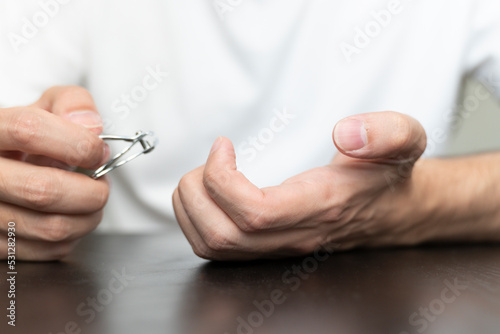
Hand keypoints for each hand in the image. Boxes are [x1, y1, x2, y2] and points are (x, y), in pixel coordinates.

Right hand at [0, 86, 109, 260]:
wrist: (1, 164)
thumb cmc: (26, 138)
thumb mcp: (44, 107)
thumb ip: (71, 103)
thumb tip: (91, 126)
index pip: (29, 130)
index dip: (76, 143)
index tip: (98, 152)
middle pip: (42, 190)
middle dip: (91, 190)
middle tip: (101, 183)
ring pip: (51, 228)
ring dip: (89, 217)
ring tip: (91, 200)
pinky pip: (50, 250)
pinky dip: (74, 236)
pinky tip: (71, 217)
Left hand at [173, 111, 426, 259]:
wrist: (391, 212)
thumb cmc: (388, 176)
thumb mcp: (403, 141)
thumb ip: (386, 132)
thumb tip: (345, 133)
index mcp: (320, 207)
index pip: (256, 213)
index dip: (224, 179)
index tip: (224, 146)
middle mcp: (294, 235)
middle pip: (223, 235)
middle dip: (197, 191)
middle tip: (209, 158)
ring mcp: (278, 246)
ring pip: (213, 246)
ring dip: (191, 207)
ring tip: (204, 173)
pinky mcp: (266, 247)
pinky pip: (216, 246)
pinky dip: (197, 218)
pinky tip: (208, 190)